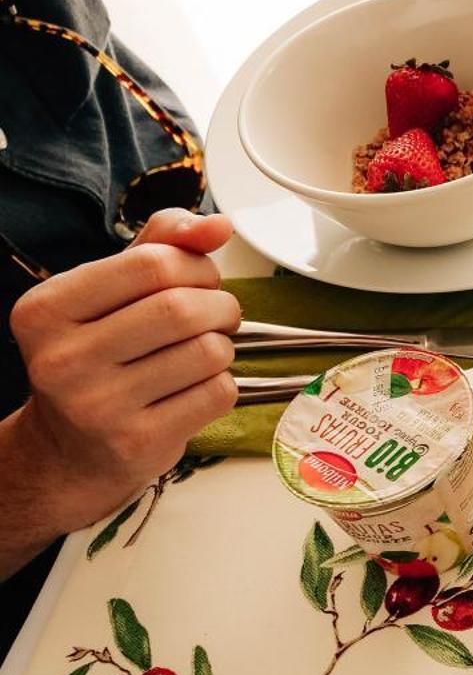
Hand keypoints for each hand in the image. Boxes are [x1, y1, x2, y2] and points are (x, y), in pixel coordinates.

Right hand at [2, 211, 240, 555]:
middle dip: (220, 305)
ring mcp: (97, 406)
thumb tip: (219, 224)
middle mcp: (61, 359)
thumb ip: (161, 245)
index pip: (152, 263)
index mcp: (46, 309)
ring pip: (208, 351)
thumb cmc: (99, 355)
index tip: (199, 280)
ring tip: (202, 353)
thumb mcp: (109, 292)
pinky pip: (217, 393)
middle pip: (182, 308)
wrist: (70, 450)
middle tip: (218, 315)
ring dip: (223, 347)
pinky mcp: (136, 441)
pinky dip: (222, 384)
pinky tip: (193, 389)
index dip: (196, 265)